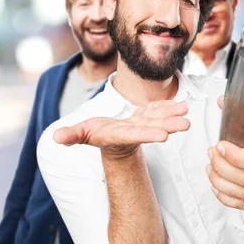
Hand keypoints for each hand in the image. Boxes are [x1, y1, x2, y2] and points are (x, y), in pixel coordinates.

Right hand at [53, 100, 189, 156]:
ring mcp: (142, 123)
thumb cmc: (93, 134)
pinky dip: (169, 107)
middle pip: (153, 128)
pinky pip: (159, 110)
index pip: (134, 135)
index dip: (148, 134)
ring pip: (160, 118)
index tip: (164, 136)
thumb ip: (71, 135)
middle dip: (169, 126)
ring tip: (187, 111)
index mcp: (118, 136)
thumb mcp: (80, 134)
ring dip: (173, 115)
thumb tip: (56, 138)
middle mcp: (133, 131)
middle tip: (186, 124)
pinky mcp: (147, 115)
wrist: (109, 138)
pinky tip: (180, 105)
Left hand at [206, 140, 243, 217]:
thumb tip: (222, 100)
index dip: (237, 156)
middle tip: (211, 154)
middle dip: (223, 167)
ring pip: (243, 194)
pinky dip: (225, 196)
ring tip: (210, 168)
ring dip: (220, 181)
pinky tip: (216, 186)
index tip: (220, 145)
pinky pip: (243, 205)